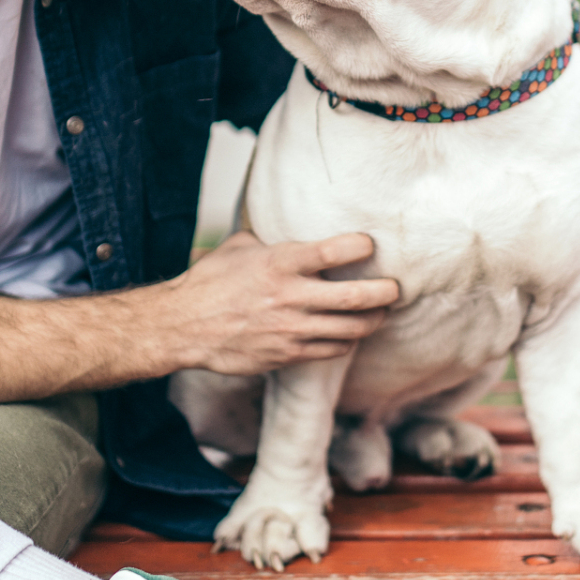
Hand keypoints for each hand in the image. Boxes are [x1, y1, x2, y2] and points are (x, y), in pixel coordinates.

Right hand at [149, 231, 397, 375]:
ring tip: (381, 312)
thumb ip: (272, 238)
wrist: (184, 326)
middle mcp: (289, 297)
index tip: (370, 244)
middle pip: (356, 297)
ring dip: (373, 320)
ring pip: (351, 329)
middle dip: (385, 292)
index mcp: (279, 263)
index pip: (333, 252)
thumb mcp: (240, 246)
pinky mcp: (287, 354)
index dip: (360, 246)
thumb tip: (294, 225)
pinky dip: (347, 340)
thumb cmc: (211, 281)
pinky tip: (351, 332)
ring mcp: (290, 329)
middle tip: (395, 287)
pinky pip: (331, 349)